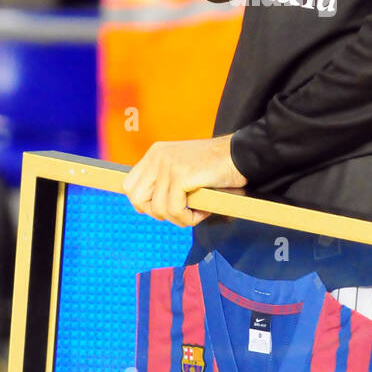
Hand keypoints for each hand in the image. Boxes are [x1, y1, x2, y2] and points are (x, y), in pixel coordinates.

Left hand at [123, 135, 246, 226]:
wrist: (241, 154)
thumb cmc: (217, 165)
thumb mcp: (183, 166)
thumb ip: (165, 180)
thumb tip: (151, 207)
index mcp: (155, 152)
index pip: (130, 185)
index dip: (143, 203)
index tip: (162, 208)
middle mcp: (157, 156)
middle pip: (136, 198)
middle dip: (157, 213)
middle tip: (179, 212)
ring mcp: (168, 165)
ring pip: (158, 209)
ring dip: (178, 218)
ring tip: (197, 211)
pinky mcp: (181, 175)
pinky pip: (174, 211)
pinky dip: (188, 218)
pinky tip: (203, 211)